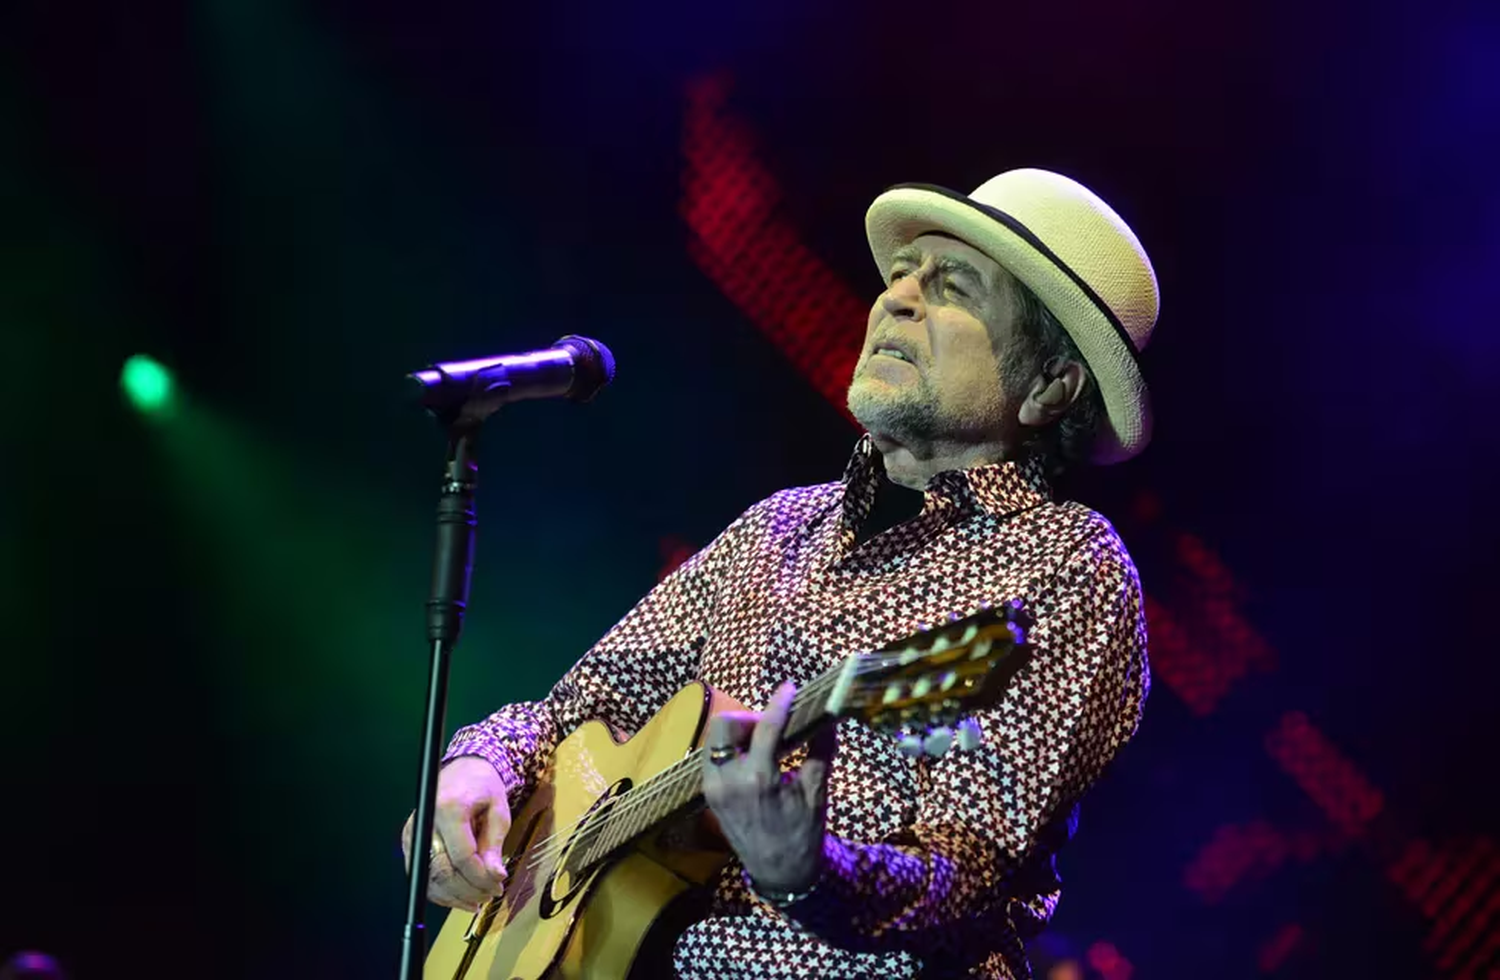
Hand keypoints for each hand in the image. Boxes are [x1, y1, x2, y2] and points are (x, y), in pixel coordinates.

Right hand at [401, 757, 510, 911]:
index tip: (497, 884)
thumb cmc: (482, 787)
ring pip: (429, 879)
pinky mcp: (410, 842)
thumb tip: (495, 875)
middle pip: (442, 871)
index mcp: (449, 808)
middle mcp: (426, 821)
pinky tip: (460, 896)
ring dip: (455, 896)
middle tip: (490, 894)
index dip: (480, 877)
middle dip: (469, 890)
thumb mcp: (498, 811)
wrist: (464, 770)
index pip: (462, 856)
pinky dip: (441, 891)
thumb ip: (494, 844)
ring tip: (478, 899)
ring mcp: (413, 833)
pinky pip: (422, 876)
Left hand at [702, 682, 835, 893]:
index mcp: (758, 779)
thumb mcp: (816, 793)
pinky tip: (751, 757)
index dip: (779, 703)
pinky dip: (729, 749)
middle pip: (725, 725)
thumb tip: (828, 717)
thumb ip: (821, 751)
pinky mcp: (708, 795)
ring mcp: (712, 788)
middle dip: (748, 718)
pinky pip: (711, 757)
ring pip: (714, 739)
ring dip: (737, 732)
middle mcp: (728, 781)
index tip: (789, 688)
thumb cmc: (803, 833)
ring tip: (762, 742)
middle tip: (770, 726)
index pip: (765, 727)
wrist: (779, 873)